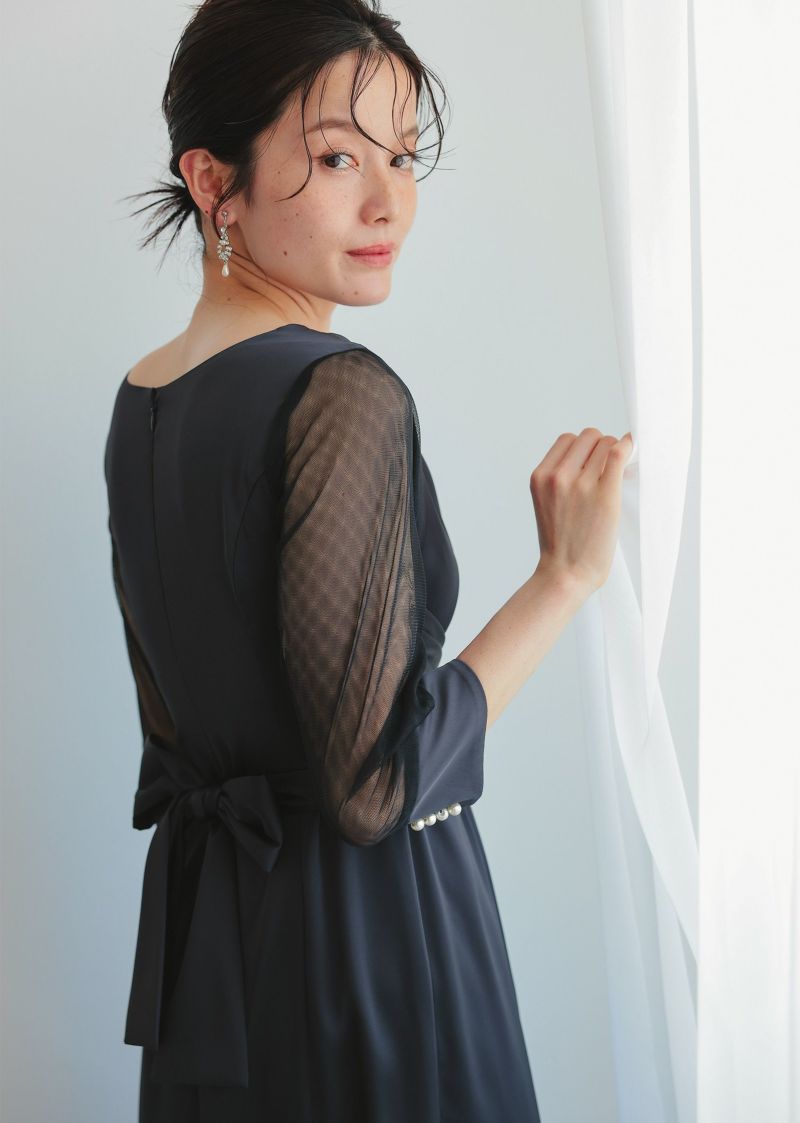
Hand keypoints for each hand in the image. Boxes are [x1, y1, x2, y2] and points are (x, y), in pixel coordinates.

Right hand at [530, 428, 633, 593]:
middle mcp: (558, 476)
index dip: (583, 448)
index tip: (592, 464)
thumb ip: (561, 478)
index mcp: (540, 477)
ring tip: (616, 476)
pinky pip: (618, 454)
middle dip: (601, 448)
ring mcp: (581, 484)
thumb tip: (598, 455)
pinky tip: (631, 454)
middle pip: (589, 437)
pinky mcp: (605, 494)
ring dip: (615, 454)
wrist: (565, 574)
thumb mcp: (547, 503)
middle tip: (606, 472)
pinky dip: (627, 448)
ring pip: (606, 444)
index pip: (568, 440)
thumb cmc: (561, 544)